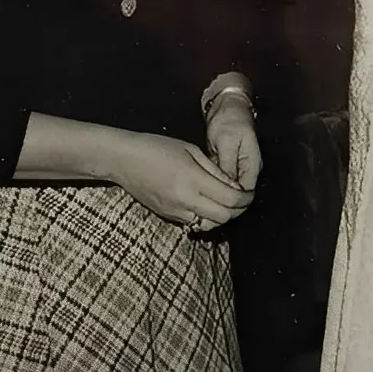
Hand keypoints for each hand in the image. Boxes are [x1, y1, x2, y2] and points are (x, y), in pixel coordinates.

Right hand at [111, 132, 252, 227]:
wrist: (123, 160)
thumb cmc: (156, 147)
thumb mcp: (190, 150)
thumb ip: (214, 169)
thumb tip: (234, 185)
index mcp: (193, 179)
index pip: (230, 199)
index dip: (245, 198)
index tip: (249, 193)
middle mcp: (185, 200)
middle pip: (224, 217)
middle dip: (238, 210)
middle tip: (242, 199)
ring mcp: (175, 211)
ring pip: (209, 224)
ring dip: (221, 215)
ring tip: (224, 201)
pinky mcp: (167, 216)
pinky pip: (193, 222)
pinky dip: (205, 216)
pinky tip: (204, 203)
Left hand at [206, 97, 261, 194]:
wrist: (227, 105)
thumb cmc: (229, 119)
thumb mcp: (227, 142)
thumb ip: (228, 165)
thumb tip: (227, 187)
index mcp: (252, 164)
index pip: (246, 192)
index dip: (233, 202)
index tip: (216, 203)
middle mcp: (247, 168)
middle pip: (238, 192)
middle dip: (224, 198)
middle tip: (205, 201)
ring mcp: (238, 166)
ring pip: (229, 187)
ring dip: (218, 191)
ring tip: (201, 195)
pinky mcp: (228, 163)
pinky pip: (223, 178)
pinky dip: (214, 182)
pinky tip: (202, 184)